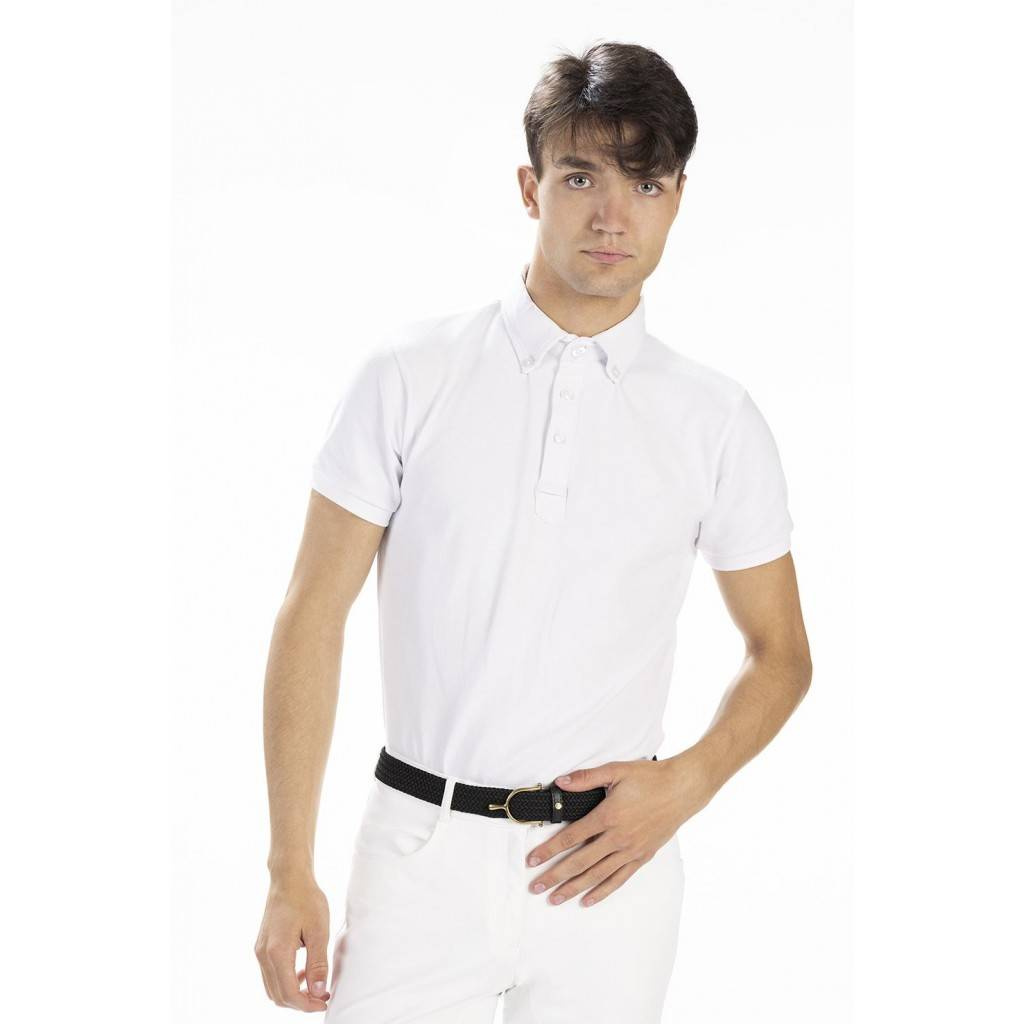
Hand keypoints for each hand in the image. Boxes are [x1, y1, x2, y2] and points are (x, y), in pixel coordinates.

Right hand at [254, 869, 331, 1010]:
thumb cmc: (306, 899)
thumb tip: (317, 991)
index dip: (307, 1004)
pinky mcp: (262, 946)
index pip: (289, 993)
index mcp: (277, 952)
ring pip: (272, 987)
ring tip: (314, 985)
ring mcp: (260, 951)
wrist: (289, 877)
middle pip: (278, 996)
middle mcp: (263, 955)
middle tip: (321, 996)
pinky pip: (270, 974)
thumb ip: (317, 963)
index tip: (325, 1001)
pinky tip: (302, 972)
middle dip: (300, 1003)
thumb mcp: (318, 931)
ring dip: (292, 993)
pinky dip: (285, 981)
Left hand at [524, 752, 713, 906]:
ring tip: (555, 899)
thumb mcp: (616, 770)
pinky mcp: (642, 857)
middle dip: (555, 876)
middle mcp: (618, 838)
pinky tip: (588, 899)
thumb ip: (586, 778)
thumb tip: (561, 782)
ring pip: (597, 875)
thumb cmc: (650, 778)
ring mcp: (630, 850)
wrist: (682, 789)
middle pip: (579, 862)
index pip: (571, 837)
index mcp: (608, 816)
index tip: (532, 861)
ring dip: (574, 888)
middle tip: (535, 887)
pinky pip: (619, 879)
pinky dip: (602, 891)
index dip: (549, 850)